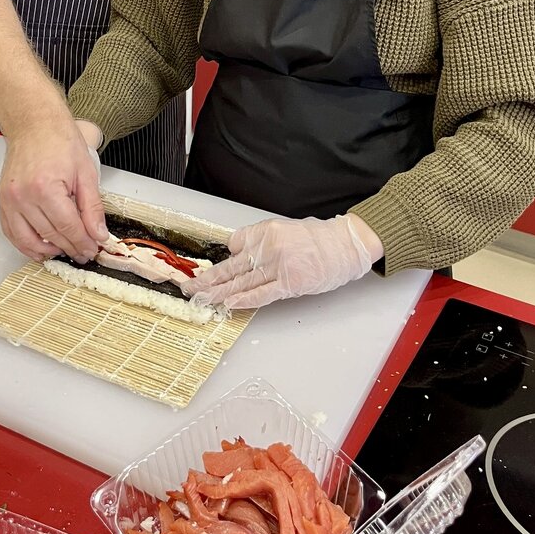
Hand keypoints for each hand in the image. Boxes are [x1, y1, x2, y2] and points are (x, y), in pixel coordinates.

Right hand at [0, 115, 106, 262]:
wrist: (35, 124)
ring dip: (47, 251)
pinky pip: (11, 231)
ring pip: (27, 239)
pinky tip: (40, 248)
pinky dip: (25, 244)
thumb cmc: (59, 140)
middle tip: (83, 252)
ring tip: (64, 252)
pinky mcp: (2, 200)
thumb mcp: (86, 173)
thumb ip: (92, 207)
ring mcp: (9, 200)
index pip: (67, 227)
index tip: (91, 248)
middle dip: (69, 247)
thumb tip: (98, 234)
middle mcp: (24, 196)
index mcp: (46, 188)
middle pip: (49, 235)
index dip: (82, 242)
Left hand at [186, 213, 381, 309]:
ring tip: (201, 300)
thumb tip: (241, 252)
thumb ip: (262, 240)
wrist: (345, 244)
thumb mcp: (285, 228)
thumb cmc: (318, 238)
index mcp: (265, 230)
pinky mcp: (289, 283)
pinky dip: (243, 301)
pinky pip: (261, 294)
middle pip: (231, 266)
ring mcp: (277, 266)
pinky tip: (228, 305)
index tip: (211, 269)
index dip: (225, 258)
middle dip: (208, 279)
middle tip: (189, 287)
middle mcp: (267, 247)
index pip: (235, 244)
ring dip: (219, 293)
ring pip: (241, 283)